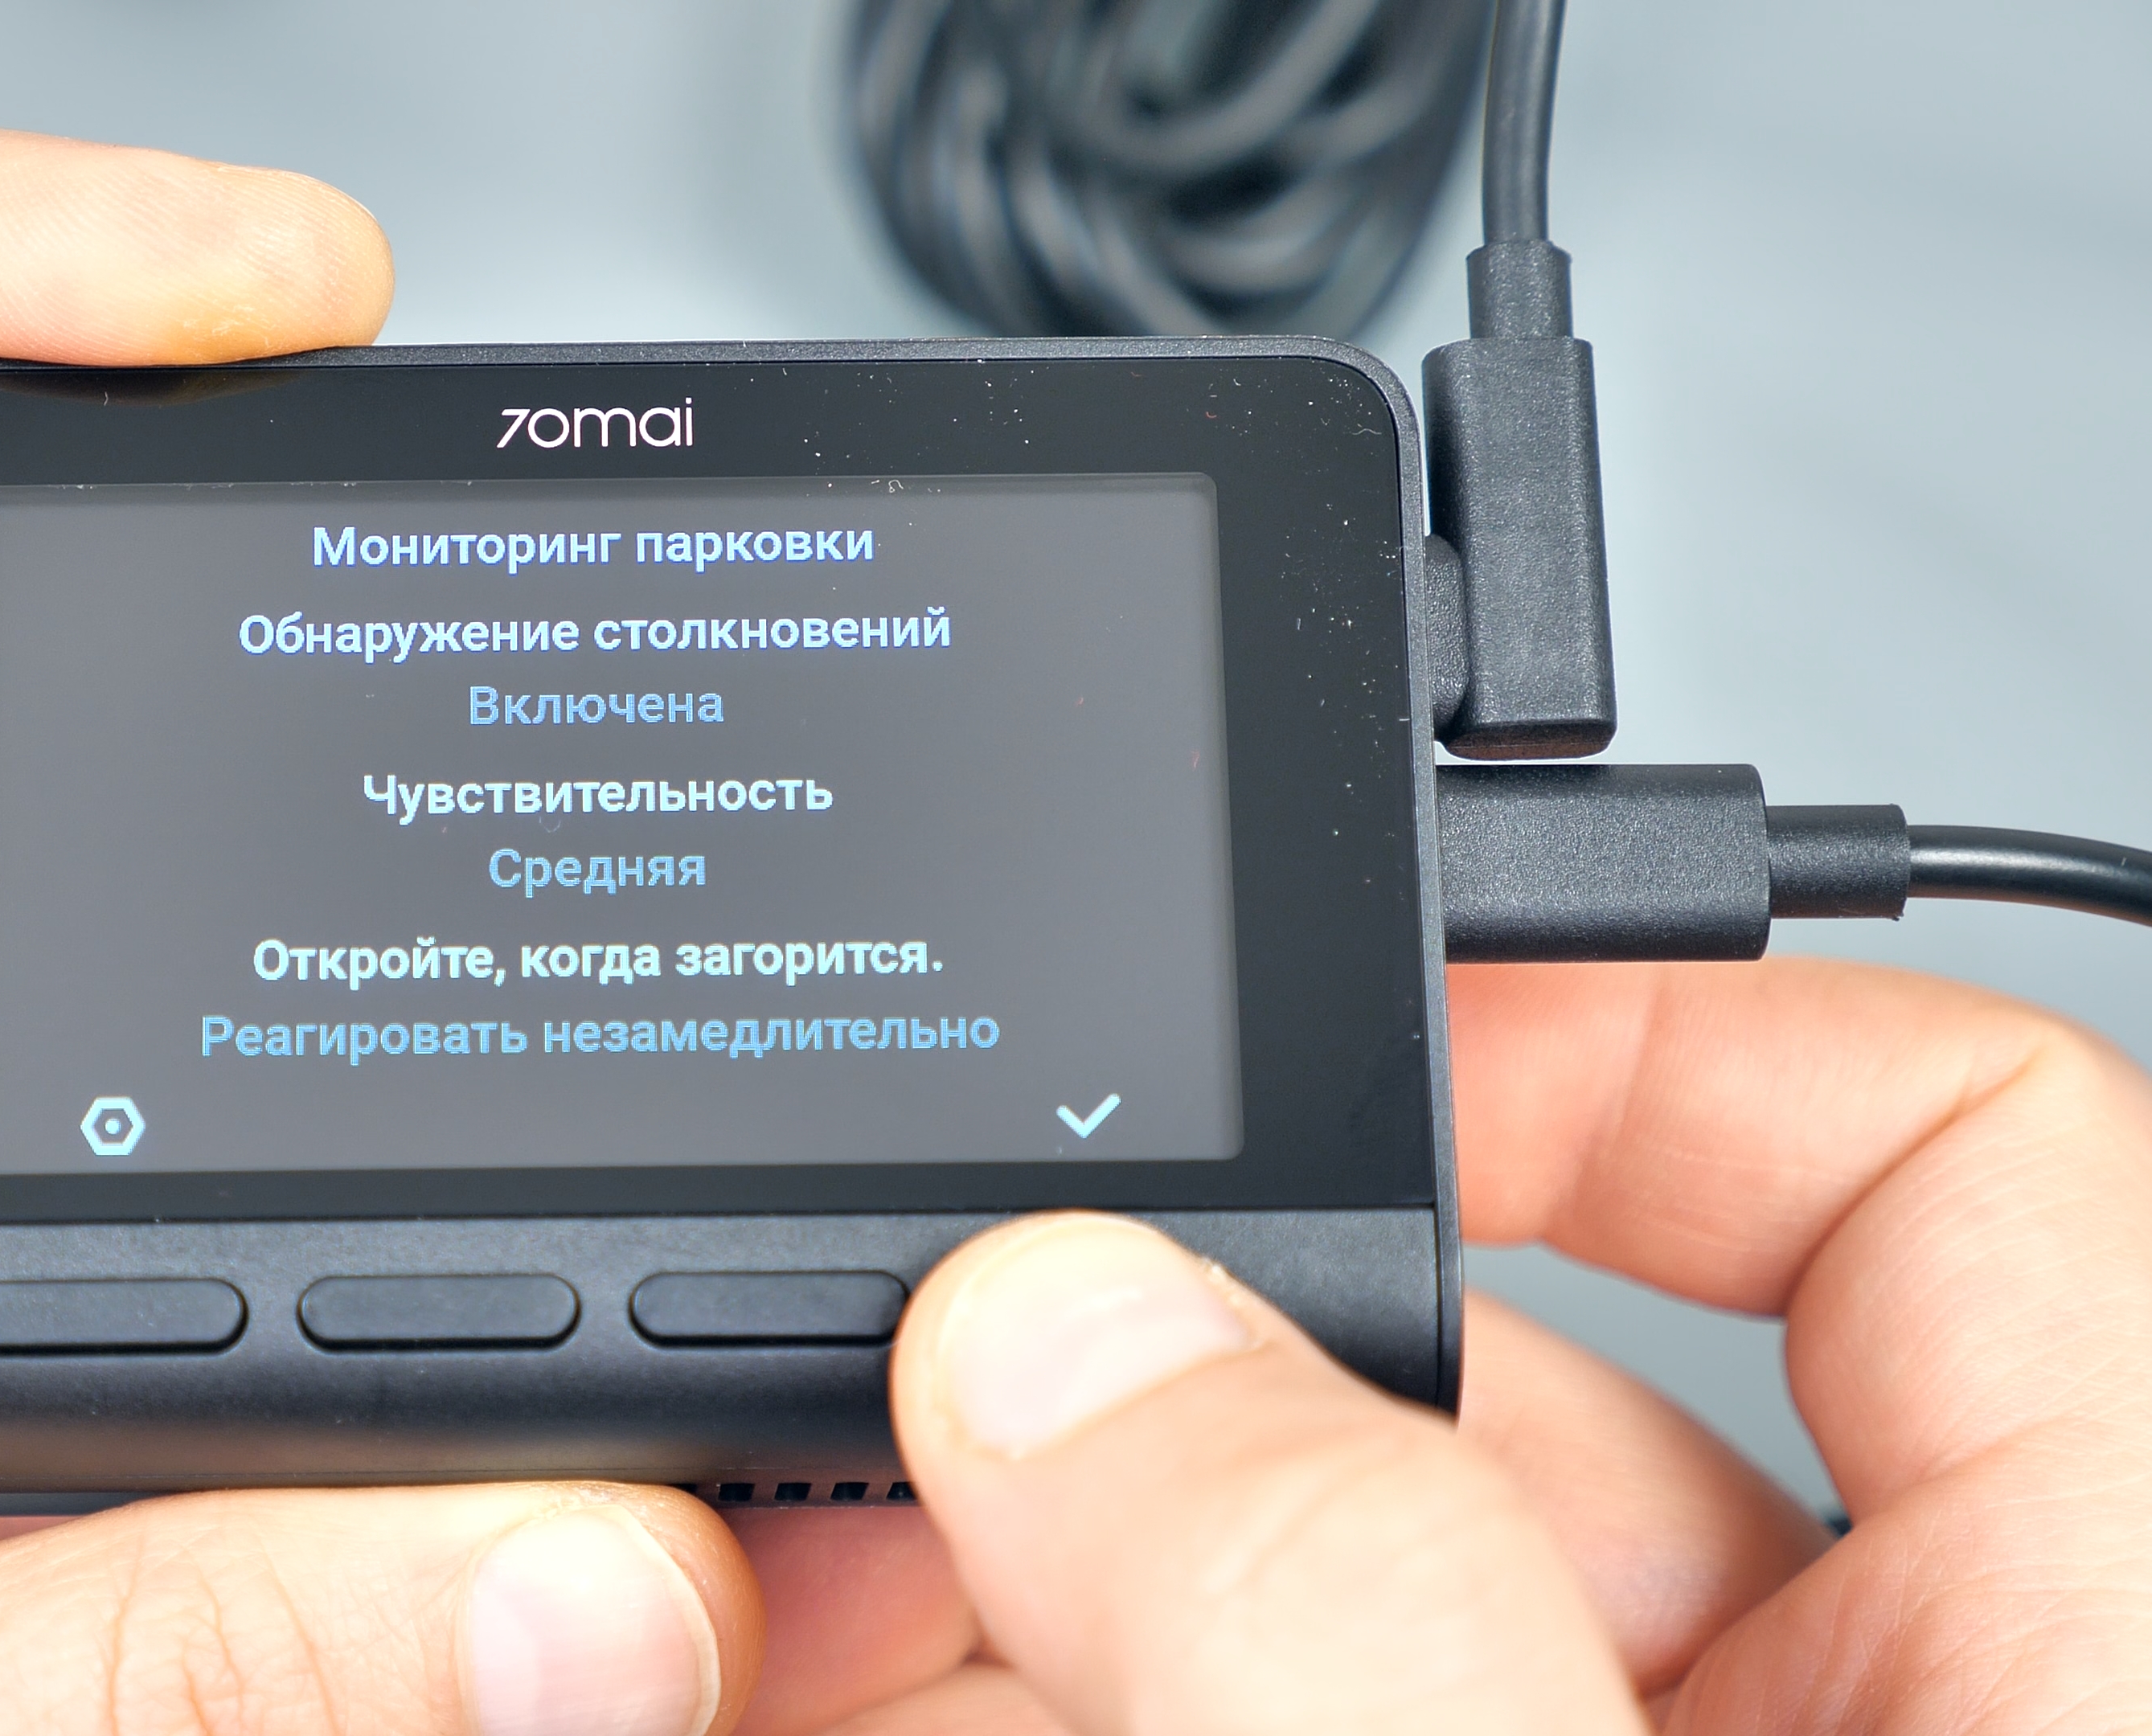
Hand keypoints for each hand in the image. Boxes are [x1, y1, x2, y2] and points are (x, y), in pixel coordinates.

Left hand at [0, 131, 757, 1733]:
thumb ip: (46, 1695)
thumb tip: (547, 1596)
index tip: (252, 284)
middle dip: (243, 913)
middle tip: (519, 1004)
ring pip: (71, 1160)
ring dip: (324, 1264)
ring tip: (566, 1352)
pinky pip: (101, 1405)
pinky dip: (302, 1469)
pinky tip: (479, 1529)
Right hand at [781, 961, 2151, 1731]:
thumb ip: (1356, 1625)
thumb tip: (1061, 1348)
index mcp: (2073, 1677)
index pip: (1953, 1175)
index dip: (1646, 1027)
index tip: (1326, 1021)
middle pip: (1474, 1395)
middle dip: (1148, 1369)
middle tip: (920, 1379)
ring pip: (1239, 1598)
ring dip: (987, 1554)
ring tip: (776, 1571)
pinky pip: (1134, 1733)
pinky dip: (954, 1703)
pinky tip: (794, 1687)